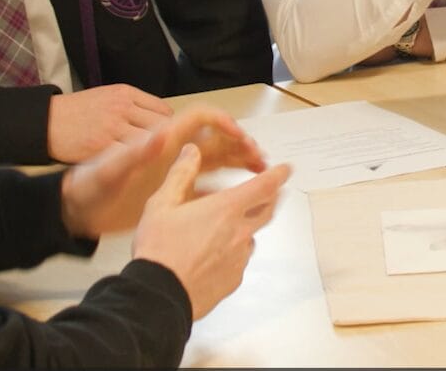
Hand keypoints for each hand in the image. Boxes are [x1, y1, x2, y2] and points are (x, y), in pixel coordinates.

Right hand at [47, 83, 174, 162]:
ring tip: (151, 164)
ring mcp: (113, 127)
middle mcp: (123, 107)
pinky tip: (133, 169)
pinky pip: (128, 156)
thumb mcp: (107, 97)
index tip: (167, 139)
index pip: (163, 110)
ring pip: (148, 142)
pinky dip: (133, 163)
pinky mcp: (102, 146)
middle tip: (164, 155)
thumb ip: (133, 106)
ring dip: (152, 154)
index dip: (168, 127)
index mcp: (126, 94)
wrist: (47, 122)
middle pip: (161, 126)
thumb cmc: (78, 112)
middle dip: (165, 141)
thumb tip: (158, 120)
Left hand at [58, 107, 265, 237]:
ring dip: (238, 162)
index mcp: (162, 141)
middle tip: (258, 156)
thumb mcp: (110, 168)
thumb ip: (135, 152)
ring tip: (259, 170)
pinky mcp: (174, 194)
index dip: (221, 122)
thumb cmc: (89, 186)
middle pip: (215, 140)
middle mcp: (173, 154)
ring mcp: (175, 174)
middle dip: (240, 143)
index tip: (239, 134)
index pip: (198, 120)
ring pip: (216, 161)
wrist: (77, 211)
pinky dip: (226, 189)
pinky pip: (206, 188)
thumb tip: (160, 133)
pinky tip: (239, 197)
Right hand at [132, 145, 291, 320]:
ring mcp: (239, 258)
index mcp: (226, 209)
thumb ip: (180, 174)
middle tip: (272, 191)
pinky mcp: (234, 280)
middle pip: (268, 211)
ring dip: (248, 228)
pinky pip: (241, 261)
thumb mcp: (162, 204)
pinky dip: (235, 253)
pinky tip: (216, 255)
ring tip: (230, 227)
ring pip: (252, 237)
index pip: (265, 186)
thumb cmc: (159, 251)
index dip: (278, 175)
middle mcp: (239, 233)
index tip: (286, 170)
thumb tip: (190, 151)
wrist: (159, 294)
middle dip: (274, 197)